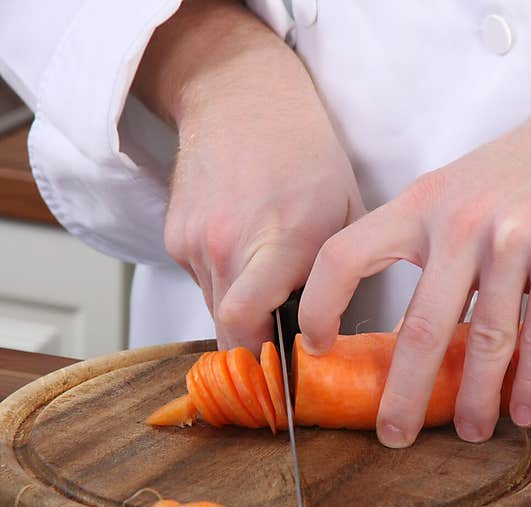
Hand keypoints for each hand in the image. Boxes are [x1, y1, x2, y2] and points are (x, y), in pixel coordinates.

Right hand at [134, 0, 362, 351]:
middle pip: (229, 331)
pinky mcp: (173, 236)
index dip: (262, 360)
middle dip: (255, 346)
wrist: (241, 99)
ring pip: (214, 308)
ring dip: (242, 309)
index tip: (285, 373)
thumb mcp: (347, 215)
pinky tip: (246, 249)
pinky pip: (201, 282)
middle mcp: (230, 245)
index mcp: (283, 240)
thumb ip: (340, 278)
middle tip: (284, 345)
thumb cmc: (307, 156)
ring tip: (269, 275)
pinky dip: (224, 281)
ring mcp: (195, 241)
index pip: (247, 322)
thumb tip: (336, 337)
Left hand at [299, 82, 530, 446]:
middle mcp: (461, 220)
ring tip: (471, 431)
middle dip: (404, 393)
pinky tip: (525, 409)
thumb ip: (432, 247)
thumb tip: (408, 330)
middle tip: (394, 434)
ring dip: (476, 398)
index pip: (346, 255)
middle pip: (419, 325)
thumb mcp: (464, 191)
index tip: (318, 346)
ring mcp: (513, 239)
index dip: (321, 306)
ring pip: (485, 340)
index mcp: (423, 202)